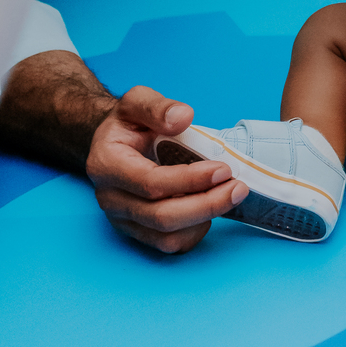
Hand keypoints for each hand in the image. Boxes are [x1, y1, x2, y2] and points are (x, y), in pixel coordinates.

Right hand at [85, 87, 248, 255]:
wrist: (113, 144)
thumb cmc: (128, 124)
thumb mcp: (136, 101)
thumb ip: (157, 106)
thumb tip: (183, 117)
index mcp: (106, 164)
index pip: (151, 183)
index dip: (190, 180)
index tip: (223, 169)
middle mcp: (110, 198)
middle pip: (161, 217)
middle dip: (206, 205)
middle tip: (239, 188)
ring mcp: (122, 219)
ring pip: (167, 237)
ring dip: (205, 219)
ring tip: (230, 195)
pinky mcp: (137, 232)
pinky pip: (170, 245)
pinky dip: (196, 231)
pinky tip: (209, 208)